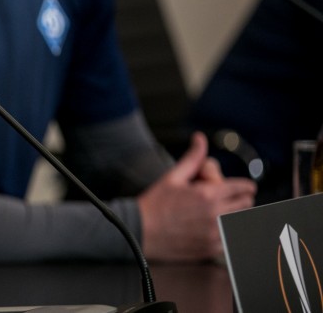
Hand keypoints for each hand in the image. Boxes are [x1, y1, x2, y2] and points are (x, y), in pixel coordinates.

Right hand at [137, 131, 256, 260]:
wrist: (140, 232)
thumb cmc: (154, 204)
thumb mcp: (173, 176)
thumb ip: (193, 158)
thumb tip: (200, 139)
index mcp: (208, 194)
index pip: (243, 188)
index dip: (245, 185)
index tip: (244, 187)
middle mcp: (215, 215)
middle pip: (247, 205)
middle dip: (241, 199)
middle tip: (229, 198)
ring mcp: (215, 234)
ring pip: (242, 223)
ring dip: (236, 216)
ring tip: (221, 213)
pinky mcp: (211, 249)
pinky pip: (232, 240)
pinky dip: (228, 233)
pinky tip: (214, 228)